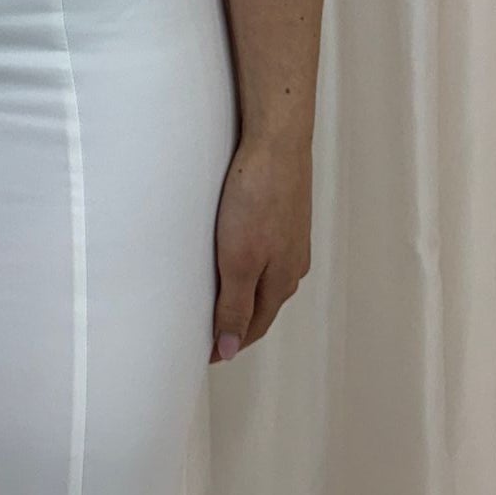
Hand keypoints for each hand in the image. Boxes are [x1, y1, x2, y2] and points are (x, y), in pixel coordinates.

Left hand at [209, 128, 310, 362]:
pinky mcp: (283, 214)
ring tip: (215, 299)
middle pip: (261, 306)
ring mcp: (290, 238)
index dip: (228, 343)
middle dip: (236, 323)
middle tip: (205, 333)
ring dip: (242, 294)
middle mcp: (292, 264)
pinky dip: (247, 266)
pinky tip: (232, 257)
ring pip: (264, 278)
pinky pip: (264, 252)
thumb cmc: (257, 197)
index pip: (253, 327)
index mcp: (282, 281)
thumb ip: (234, 305)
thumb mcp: (239, 259)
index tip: (203, 352)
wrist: (277, 141)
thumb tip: (231, 349)